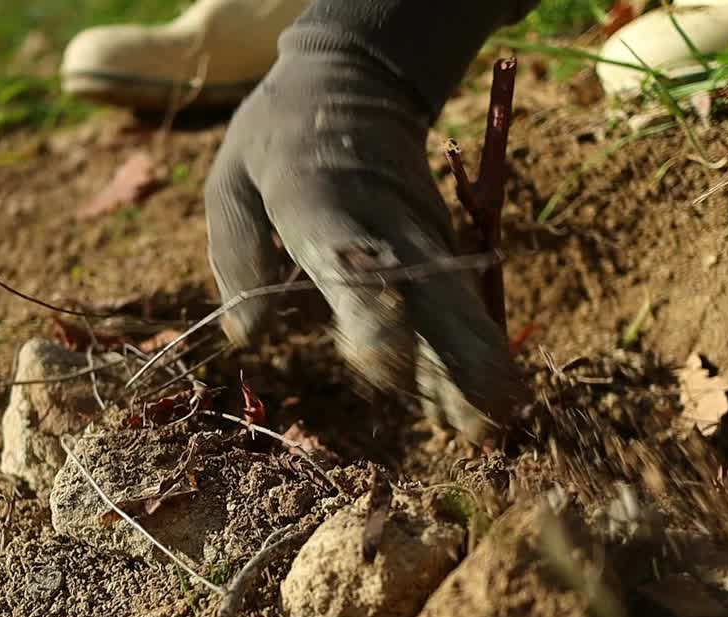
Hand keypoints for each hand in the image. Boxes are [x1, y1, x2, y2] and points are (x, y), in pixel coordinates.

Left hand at [203, 12, 531, 441]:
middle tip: (479, 418)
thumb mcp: (233, 179)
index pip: (347, 254)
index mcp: (318, 199)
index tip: (383, 362)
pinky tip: (484, 407)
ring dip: (475, 365)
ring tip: (494, 426)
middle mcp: (384, 222)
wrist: (358, 79)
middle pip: (426, 288)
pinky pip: (455, 307)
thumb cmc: (279, 139)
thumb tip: (247, 334)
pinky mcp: (439, 248)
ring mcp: (420, 235)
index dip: (366, 307)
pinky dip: (472, 354)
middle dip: (454, 356)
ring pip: (454, 304)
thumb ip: (236, 253)